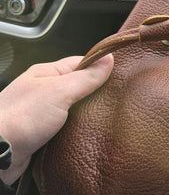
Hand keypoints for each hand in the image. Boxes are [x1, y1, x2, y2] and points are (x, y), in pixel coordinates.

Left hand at [0, 54, 113, 184]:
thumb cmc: (21, 118)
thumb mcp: (59, 92)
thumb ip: (85, 77)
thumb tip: (109, 59)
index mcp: (45, 74)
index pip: (80, 64)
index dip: (100, 68)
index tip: (119, 76)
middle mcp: (42, 91)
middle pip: (78, 87)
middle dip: (95, 95)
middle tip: (116, 101)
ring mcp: (42, 114)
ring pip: (73, 110)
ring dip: (86, 116)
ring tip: (106, 120)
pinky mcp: (42, 135)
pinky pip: (66, 129)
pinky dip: (77, 131)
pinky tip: (88, 135)